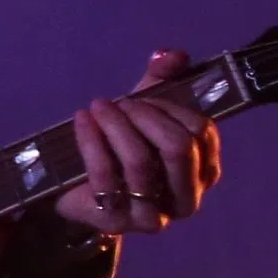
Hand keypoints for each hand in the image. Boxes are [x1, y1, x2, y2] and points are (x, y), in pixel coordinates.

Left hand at [51, 49, 224, 235]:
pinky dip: (91, 140)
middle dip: (146, 115)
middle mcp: (186, 199)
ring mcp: (153, 215)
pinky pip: (105, 174)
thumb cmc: (118, 150)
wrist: (73, 190)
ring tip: (97, 107)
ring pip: (140, 160)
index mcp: (203, 172)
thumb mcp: (142, 114)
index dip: (172, 107)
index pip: (202, 131)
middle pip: (178, 147)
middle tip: (118, 103)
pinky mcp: (116, 222)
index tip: (144, 99)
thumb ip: (161, 82)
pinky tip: (82, 120)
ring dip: (115, 124)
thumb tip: (174, 54)